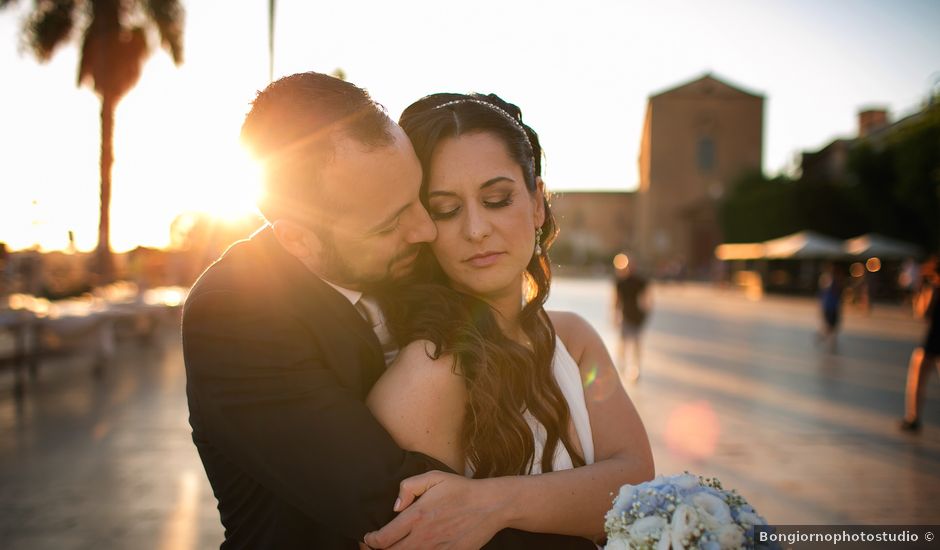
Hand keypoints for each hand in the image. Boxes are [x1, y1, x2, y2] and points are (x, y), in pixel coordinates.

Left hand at [363, 471, 507, 548]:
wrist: (490, 505)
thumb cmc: (461, 490)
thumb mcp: (433, 477)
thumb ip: (408, 487)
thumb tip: (395, 507)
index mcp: (417, 516)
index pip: (383, 539)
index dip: (370, 542)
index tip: (369, 539)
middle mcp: (424, 537)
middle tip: (374, 547)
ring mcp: (437, 549)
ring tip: (393, 549)